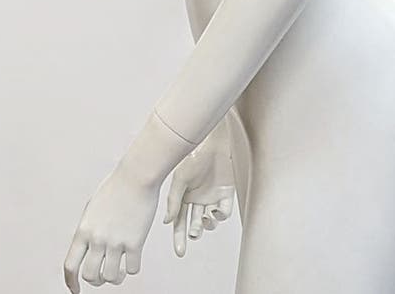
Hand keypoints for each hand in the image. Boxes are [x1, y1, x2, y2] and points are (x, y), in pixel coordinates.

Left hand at [63, 160, 158, 292]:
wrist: (137, 175)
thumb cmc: (118, 186)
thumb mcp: (94, 207)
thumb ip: (89, 228)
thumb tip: (89, 247)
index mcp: (84, 230)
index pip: (70, 265)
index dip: (71, 282)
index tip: (76, 290)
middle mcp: (97, 238)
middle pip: (90, 275)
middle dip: (96, 281)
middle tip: (104, 276)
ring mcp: (116, 241)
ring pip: (110, 276)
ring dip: (115, 277)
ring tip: (120, 270)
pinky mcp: (135, 242)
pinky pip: (132, 269)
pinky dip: (132, 268)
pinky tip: (133, 259)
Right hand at [163, 131, 234, 256]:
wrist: (215, 141)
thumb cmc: (194, 156)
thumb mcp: (180, 179)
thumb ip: (173, 201)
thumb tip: (167, 223)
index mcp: (183, 195)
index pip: (179, 221)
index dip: (179, 237)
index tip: (180, 252)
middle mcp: (197, 198)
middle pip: (193, 223)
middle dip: (194, 232)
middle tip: (194, 234)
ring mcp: (212, 196)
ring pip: (209, 220)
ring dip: (207, 225)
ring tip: (204, 220)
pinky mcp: (226, 193)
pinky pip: (224, 211)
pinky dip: (220, 216)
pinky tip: (215, 211)